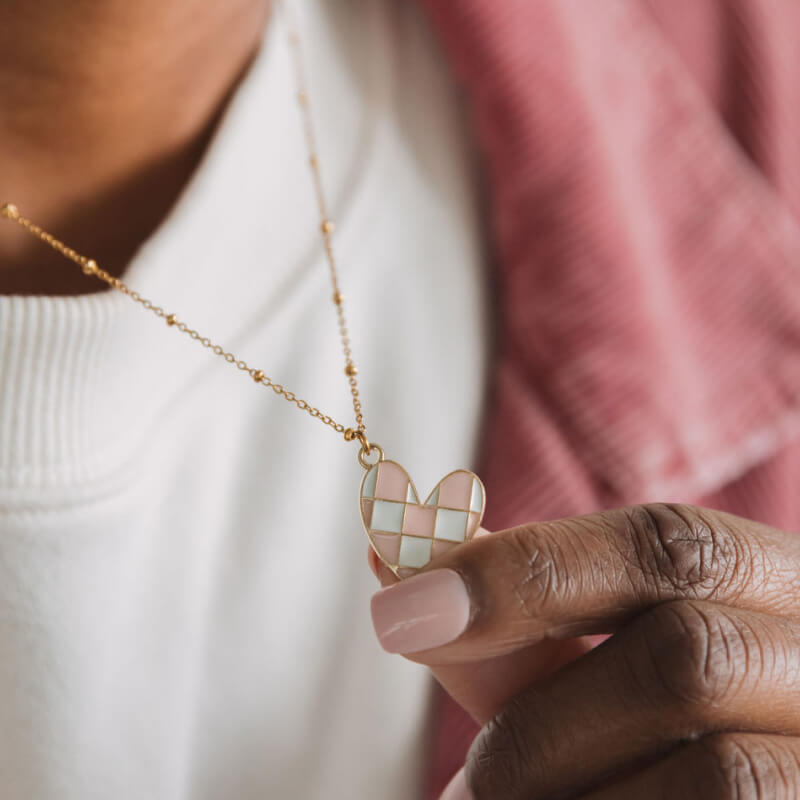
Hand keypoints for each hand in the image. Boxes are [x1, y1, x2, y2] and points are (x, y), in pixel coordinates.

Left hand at [369, 504, 799, 797]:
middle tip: (473, 782)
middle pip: (687, 658)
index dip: (528, 571)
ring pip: (717, 776)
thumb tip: (398, 561)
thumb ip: (516, 625)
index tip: (402, 611)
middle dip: (545, 727)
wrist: (738, 794)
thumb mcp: (600, 671)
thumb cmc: (655, 741)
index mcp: (772, 590)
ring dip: (569, 799)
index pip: (670, 544)